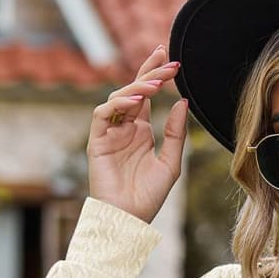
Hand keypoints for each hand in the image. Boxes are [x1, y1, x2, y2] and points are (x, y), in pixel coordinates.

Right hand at [87, 44, 189, 224]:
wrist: (128, 219)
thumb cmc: (148, 196)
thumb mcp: (171, 163)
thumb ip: (176, 133)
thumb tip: (182, 101)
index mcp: (140, 131)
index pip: (146, 95)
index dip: (155, 74)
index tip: (170, 58)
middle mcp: (124, 128)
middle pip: (134, 90)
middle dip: (149, 72)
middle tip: (166, 58)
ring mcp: (109, 133)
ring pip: (118, 98)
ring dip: (137, 87)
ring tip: (156, 83)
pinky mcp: (97, 141)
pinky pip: (103, 114)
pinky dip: (118, 104)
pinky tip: (136, 102)